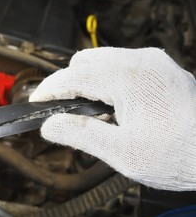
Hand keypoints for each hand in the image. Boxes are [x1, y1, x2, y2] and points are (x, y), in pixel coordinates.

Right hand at [30, 47, 195, 190]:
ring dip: (86, 82)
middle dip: (67, 84)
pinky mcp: (160, 69)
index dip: (49, 90)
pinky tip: (111, 106)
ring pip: (101, 60)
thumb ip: (80, 135)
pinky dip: (105, 81)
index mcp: (130, 79)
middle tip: (62, 113)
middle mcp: (142, 62)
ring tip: (89, 114)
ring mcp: (153, 62)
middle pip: (85, 62)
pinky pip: (120, 65)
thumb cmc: (180, 156)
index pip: (74, 76)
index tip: (37, 103)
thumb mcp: (121, 152)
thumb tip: (49, 126)